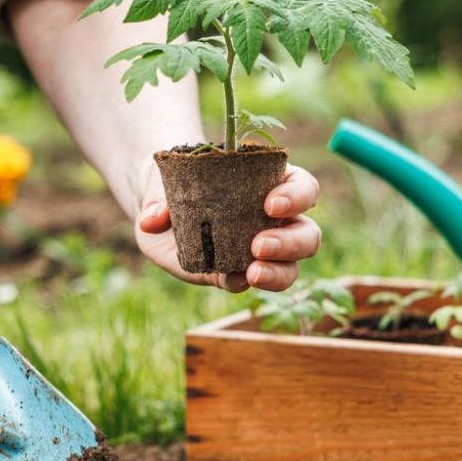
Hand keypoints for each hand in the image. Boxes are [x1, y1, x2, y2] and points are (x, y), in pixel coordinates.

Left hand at [136, 163, 320, 291]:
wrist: (158, 207)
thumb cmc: (177, 180)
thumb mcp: (168, 177)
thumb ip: (161, 195)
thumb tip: (154, 220)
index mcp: (271, 183)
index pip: (303, 187)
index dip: (297, 196)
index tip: (271, 204)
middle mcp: (274, 220)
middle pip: (307, 233)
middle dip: (291, 242)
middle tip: (259, 244)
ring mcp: (257, 250)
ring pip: (290, 266)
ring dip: (278, 272)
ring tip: (253, 271)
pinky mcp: (234, 272)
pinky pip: (248, 282)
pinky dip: (242, 283)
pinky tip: (232, 279)